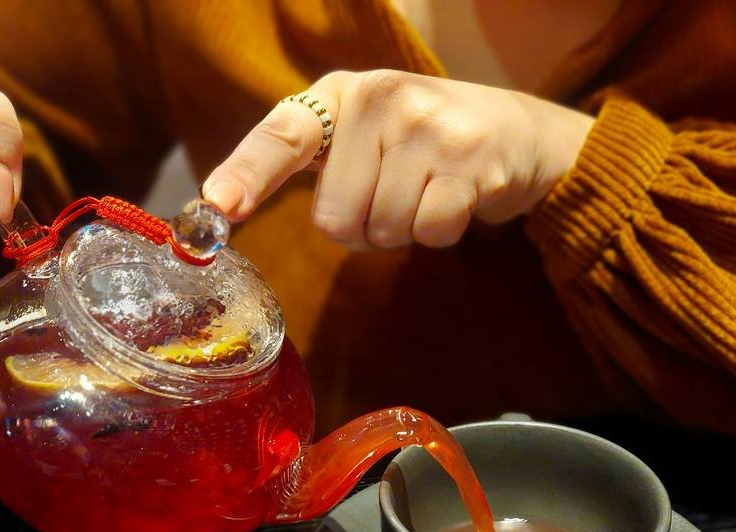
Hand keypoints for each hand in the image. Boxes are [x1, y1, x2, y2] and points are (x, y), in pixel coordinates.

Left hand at [203, 69, 593, 249]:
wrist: (518, 133)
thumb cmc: (426, 144)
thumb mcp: (365, 133)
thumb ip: (313, 162)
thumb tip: (224, 206)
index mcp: (343, 93)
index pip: (282, 136)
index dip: (246, 174)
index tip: (216, 207)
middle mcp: (381, 99)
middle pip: (333, 216)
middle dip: (362, 227)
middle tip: (396, 195)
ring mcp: (427, 127)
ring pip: (381, 230)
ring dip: (404, 231)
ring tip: (429, 193)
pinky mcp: (469, 160)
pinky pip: (427, 233)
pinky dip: (440, 233)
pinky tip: (457, 199)